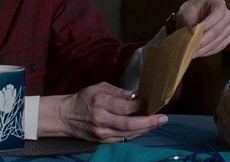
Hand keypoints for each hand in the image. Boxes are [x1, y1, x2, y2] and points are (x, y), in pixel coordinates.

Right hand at [38, 82, 166, 141]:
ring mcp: (102, 133)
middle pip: (130, 124)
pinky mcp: (102, 141)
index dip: (141, 105)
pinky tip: (144, 128)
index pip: (126, 107)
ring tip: (157, 123)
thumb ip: (118, 92)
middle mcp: (102, 120)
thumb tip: (136, 95)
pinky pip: (123, 139)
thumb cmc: (83, 99)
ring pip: (129, 134)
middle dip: (150, 122)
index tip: (151, 101)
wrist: (65, 117)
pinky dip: (136, 134)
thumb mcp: (99, 87)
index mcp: (101, 103)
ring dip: (146, 129)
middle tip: (163, 119)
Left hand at [174, 0, 229, 57]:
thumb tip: (192, 34)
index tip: (196, 32)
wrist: (192, 18)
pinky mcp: (226, 39)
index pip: (217, 14)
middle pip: (217, 30)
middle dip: (203, 40)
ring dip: (203, 48)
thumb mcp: (185, 13)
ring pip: (216, 41)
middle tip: (190, 47)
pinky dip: (206, 51)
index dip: (208, 24)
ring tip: (190, 52)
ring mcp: (228, 28)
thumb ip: (189, 22)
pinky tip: (196, 53)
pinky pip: (217, 48)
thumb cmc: (189, 13)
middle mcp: (227, 16)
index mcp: (218, 4)